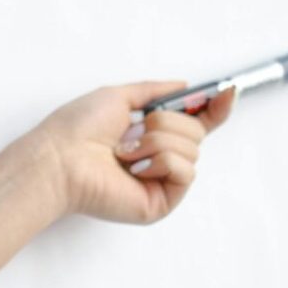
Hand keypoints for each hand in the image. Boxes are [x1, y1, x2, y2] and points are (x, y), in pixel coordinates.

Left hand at [34, 78, 236, 224]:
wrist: (60, 159)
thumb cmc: (77, 129)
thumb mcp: (117, 96)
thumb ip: (153, 91)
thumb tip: (185, 86)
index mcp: (149, 135)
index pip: (193, 123)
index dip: (213, 109)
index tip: (228, 92)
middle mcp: (159, 159)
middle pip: (197, 132)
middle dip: (167, 123)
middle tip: (133, 131)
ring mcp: (162, 181)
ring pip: (192, 148)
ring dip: (156, 141)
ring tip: (125, 152)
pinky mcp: (162, 201)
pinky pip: (185, 171)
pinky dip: (160, 161)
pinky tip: (133, 168)